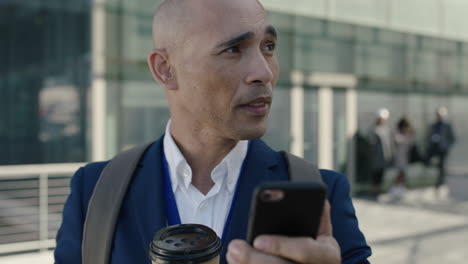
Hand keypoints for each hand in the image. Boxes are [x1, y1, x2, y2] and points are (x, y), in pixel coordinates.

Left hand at [226, 201, 340, 263]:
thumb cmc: (315, 243)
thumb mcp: (321, 228)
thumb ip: (319, 213)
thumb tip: (318, 198)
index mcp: (328, 255)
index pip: (305, 251)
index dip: (281, 246)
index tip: (257, 240)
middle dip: (255, 259)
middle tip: (234, 247)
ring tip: (232, 252)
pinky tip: (235, 261)